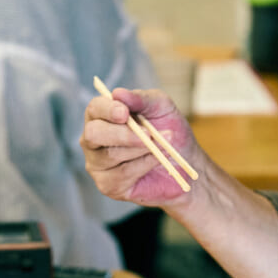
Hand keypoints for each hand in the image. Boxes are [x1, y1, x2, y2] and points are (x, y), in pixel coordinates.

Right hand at [81, 87, 198, 206]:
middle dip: (122, 134)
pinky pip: (122, 173)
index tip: (125, 112)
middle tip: (148, 134)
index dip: (107, 109)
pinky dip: (144, 164)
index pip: (94, 108)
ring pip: (111, 155)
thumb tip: (118, 93)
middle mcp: (93, 140)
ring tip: (163, 145)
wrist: (185, 164)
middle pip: (94, 133)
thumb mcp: (161, 107)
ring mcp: (97, 164)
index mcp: (102, 116)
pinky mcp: (108, 185)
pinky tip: (158, 160)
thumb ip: (141, 98)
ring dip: (141, 149)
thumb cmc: (169, 131)